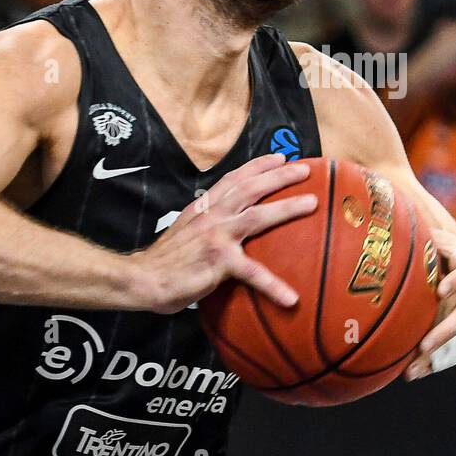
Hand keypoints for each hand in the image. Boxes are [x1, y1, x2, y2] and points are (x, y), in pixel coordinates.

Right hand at [132, 154, 315, 314]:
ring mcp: (216, 236)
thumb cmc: (166, 259)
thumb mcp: (186, 228)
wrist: (143, 278)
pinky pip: (252, 273)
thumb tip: (226, 220)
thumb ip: (206, 220)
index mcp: (204, 206)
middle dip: (279, 175)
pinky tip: (291, 298)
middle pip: (251, 188)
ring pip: (258, 216)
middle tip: (306, 169)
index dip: (258, 166)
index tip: (279, 157)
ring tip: (312, 203)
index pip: (234, 178)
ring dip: (287, 207)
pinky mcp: (219, 262)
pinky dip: (273, 285)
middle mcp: (212, 215)